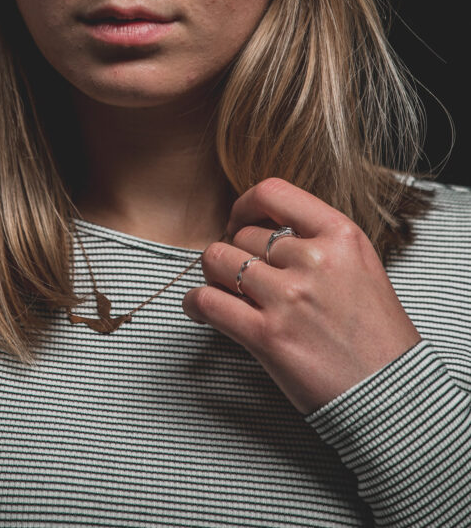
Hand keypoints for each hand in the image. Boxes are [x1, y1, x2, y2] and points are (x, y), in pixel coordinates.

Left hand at [182, 177, 421, 414]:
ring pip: (218, 261)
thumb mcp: (359, 266)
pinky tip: (199, 308)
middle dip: (234, 252)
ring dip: (213, 275)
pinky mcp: (268, 336)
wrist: (392, 394)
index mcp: (341, 235)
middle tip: (239, 275)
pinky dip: (195, 303)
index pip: (273, 193)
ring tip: (219, 288)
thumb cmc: (376, 333)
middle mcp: (315, 259)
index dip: (245, 205)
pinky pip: (208, 302)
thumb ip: (317, 241)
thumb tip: (260, 229)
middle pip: (243, 234)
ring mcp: (290, 297)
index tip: (239, 222)